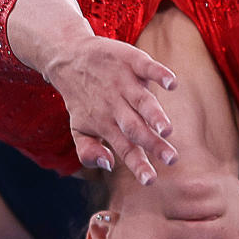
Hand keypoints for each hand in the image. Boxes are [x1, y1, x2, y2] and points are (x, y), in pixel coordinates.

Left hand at [44, 35, 178, 184]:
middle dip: (153, 143)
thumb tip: (108, 165)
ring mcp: (124, 83)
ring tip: (167, 129)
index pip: (125, 149)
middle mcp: (116, 106)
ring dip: (155, 115)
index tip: (150, 180)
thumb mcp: (78, 129)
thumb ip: (89, 152)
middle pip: (136, 128)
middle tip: (171, 159)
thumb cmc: (80, 99)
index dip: (137, 164)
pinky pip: (146, 67)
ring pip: (141, 101)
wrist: (67, 58)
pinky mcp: (130, 61)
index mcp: (106, 125)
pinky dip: (159, 74)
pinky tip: (171, 83)